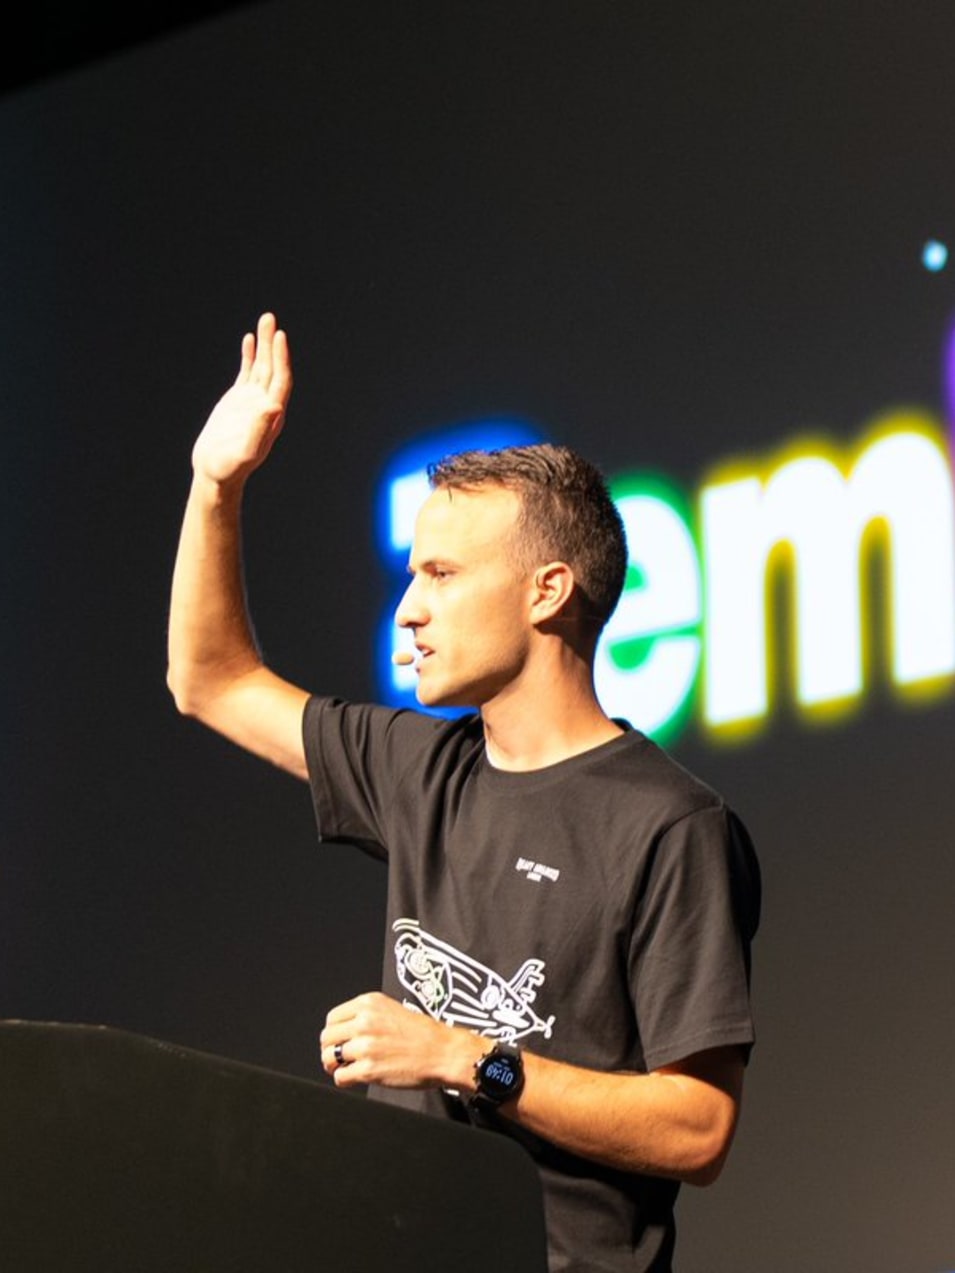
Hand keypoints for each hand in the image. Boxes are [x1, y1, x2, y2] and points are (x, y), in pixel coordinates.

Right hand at [191, 312, 292, 485]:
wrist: (214, 474)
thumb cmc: (229, 468)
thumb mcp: (245, 451)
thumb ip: (260, 430)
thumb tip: (275, 407)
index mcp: (272, 416)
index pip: (280, 381)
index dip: (281, 359)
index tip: (280, 337)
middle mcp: (266, 405)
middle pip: (273, 369)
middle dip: (273, 344)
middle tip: (270, 318)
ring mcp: (252, 401)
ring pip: (261, 367)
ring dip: (264, 345)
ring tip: (265, 319)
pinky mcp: (238, 401)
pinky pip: (247, 373)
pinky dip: (250, 356)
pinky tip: (250, 340)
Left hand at [319, 991, 478, 1091]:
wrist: (443, 1052)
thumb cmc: (424, 1033)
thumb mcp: (392, 1009)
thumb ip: (367, 1015)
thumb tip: (345, 1030)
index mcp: (369, 1003)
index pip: (332, 1018)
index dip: (333, 1032)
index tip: (338, 1039)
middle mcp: (365, 1022)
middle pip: (326, 1037)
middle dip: (329, 1049)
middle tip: (337, 1057)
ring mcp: (365, 1046)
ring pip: (329, 1057)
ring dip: (334, 1066)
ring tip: (345, 1068)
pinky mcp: (369, 1069)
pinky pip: (340, 1077)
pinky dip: (343, 1080)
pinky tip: (353, 1078)